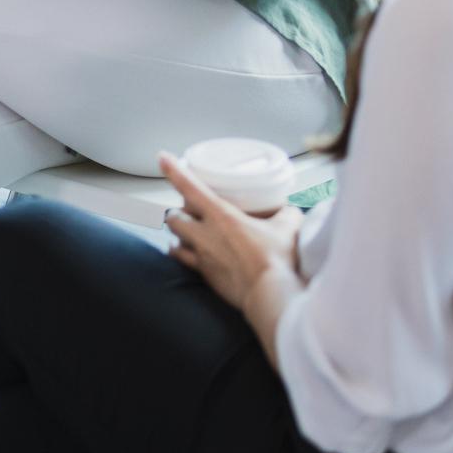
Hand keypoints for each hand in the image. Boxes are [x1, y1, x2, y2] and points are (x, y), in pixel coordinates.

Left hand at [159, 152, 299, 312]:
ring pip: (173, 239)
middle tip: (188, 211)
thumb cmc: (277, 259)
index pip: (190, 187)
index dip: (173, 171)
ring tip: (184, 232)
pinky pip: (182, 261)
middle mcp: (205, 234)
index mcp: (222, 216)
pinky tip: (185, 254)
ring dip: (177, 234)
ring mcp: (202, 255)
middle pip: (174, 217)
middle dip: (177, 213)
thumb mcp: (288, 227)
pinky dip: (180, 255)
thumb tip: (289, 211)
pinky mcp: (204, 275)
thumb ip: (286, 214)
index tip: (162, 157)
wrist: (269, 294)